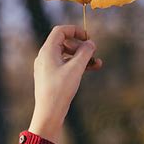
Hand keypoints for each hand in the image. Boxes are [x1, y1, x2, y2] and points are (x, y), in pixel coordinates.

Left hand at [28, 25, 101, 143]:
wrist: (49, 113)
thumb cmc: (60, 90)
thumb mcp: (76, 69)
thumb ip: (85, 52)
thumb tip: (90, 43)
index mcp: (47, 51)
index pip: (60, 31)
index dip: (75, 30)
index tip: (88, 37)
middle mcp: (45, 57)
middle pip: (65, 43)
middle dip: (81, 46)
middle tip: (94, 53)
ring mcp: (47, 68)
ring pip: (67, 56)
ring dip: (82, 57)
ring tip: (97, 64)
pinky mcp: (51, 78)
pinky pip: (65, 66)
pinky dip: (77, 66)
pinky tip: (90, 70)